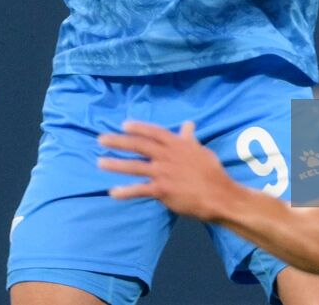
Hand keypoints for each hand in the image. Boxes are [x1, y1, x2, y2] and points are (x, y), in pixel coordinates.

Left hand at [98, 121, 237, 221]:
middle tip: (100, 139)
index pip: (153, 132)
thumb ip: (189, 139)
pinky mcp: (162, 190)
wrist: (218, 194)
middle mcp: (167, 155)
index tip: (123, 125)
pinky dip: (126, 191)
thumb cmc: (211, 172)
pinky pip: (140, 190)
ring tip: (100, 162)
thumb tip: (188, 124)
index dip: (138, 128)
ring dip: (116, 164)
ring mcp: (163, 172)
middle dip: (118, 141)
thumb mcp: (201, 150)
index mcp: (177, 144)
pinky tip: (113, 192)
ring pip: (135, 166)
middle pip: (138, 145)